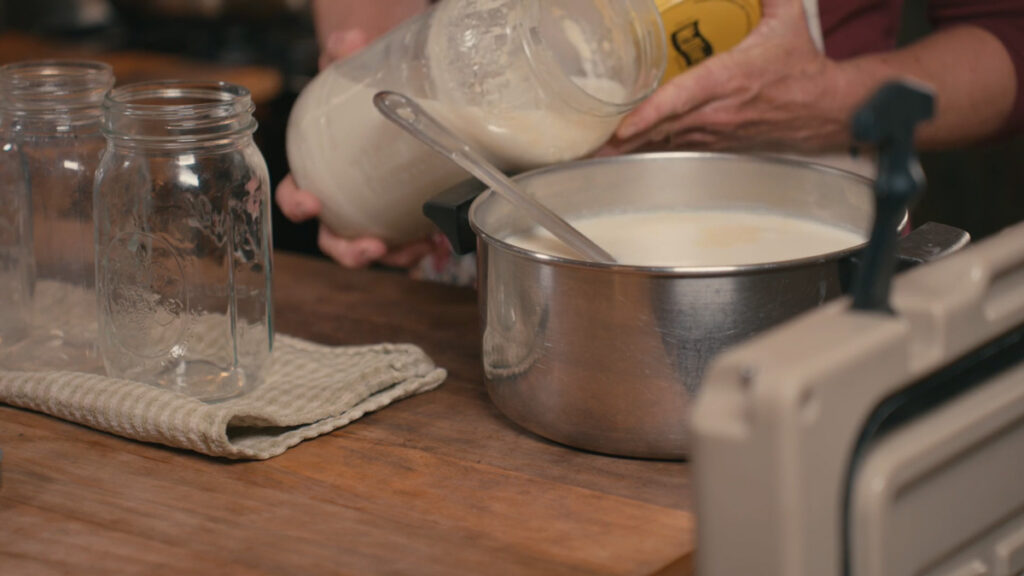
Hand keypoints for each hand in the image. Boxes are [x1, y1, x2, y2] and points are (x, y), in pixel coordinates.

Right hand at [277, 4, 435, 268]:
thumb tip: (348, 41)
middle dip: (347, 250)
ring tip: (413, 252)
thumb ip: (341, 56)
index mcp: (315, 171)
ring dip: (390, 256)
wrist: (388, 96)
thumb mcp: (346, 71)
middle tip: (369, 246)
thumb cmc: (354, 93)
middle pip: (332, 238)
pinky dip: (417, 247)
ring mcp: (369, 214)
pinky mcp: (399, 218)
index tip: (311, 203)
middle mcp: (339, 200)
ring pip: (370, 249)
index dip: (298, 205)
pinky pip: (405, 243)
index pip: (294, 196)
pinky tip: (434, 240)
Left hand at [601, 0, 855, 154]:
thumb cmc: (802, 66)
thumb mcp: (786, 19)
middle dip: (623, 140)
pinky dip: (650, 150)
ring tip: (595, 155)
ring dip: (631, 150)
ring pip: (665, 142)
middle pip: (661, 128)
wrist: (828, 108)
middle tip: (587, 147)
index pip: (680, 99)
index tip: (621, 127)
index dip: (649, 114)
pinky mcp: (717, 144)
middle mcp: (717, 112)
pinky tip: (624, 154)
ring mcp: (716, 133)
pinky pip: (676, 148)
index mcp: (728, 80)